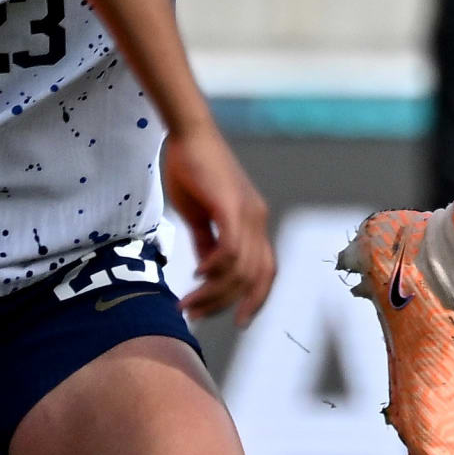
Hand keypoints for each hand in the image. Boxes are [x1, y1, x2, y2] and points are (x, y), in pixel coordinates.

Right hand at [163, 139, 275, 322]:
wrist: (190, 133)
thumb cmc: (192, 170)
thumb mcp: (200, 215)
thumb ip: (207, 243)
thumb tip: (206, 272)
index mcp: (254, 223)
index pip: (266, 272)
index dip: (255, 300)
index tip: (238, 321)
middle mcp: (258, 220)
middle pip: (253, 278)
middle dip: (224, 303)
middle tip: (194, 314)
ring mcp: (247, 212)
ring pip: (240, 269)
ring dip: (213, 292)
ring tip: (188, 302)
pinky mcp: (230, 205)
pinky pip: (230, 248)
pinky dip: (215, 267)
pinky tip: (196, 275)